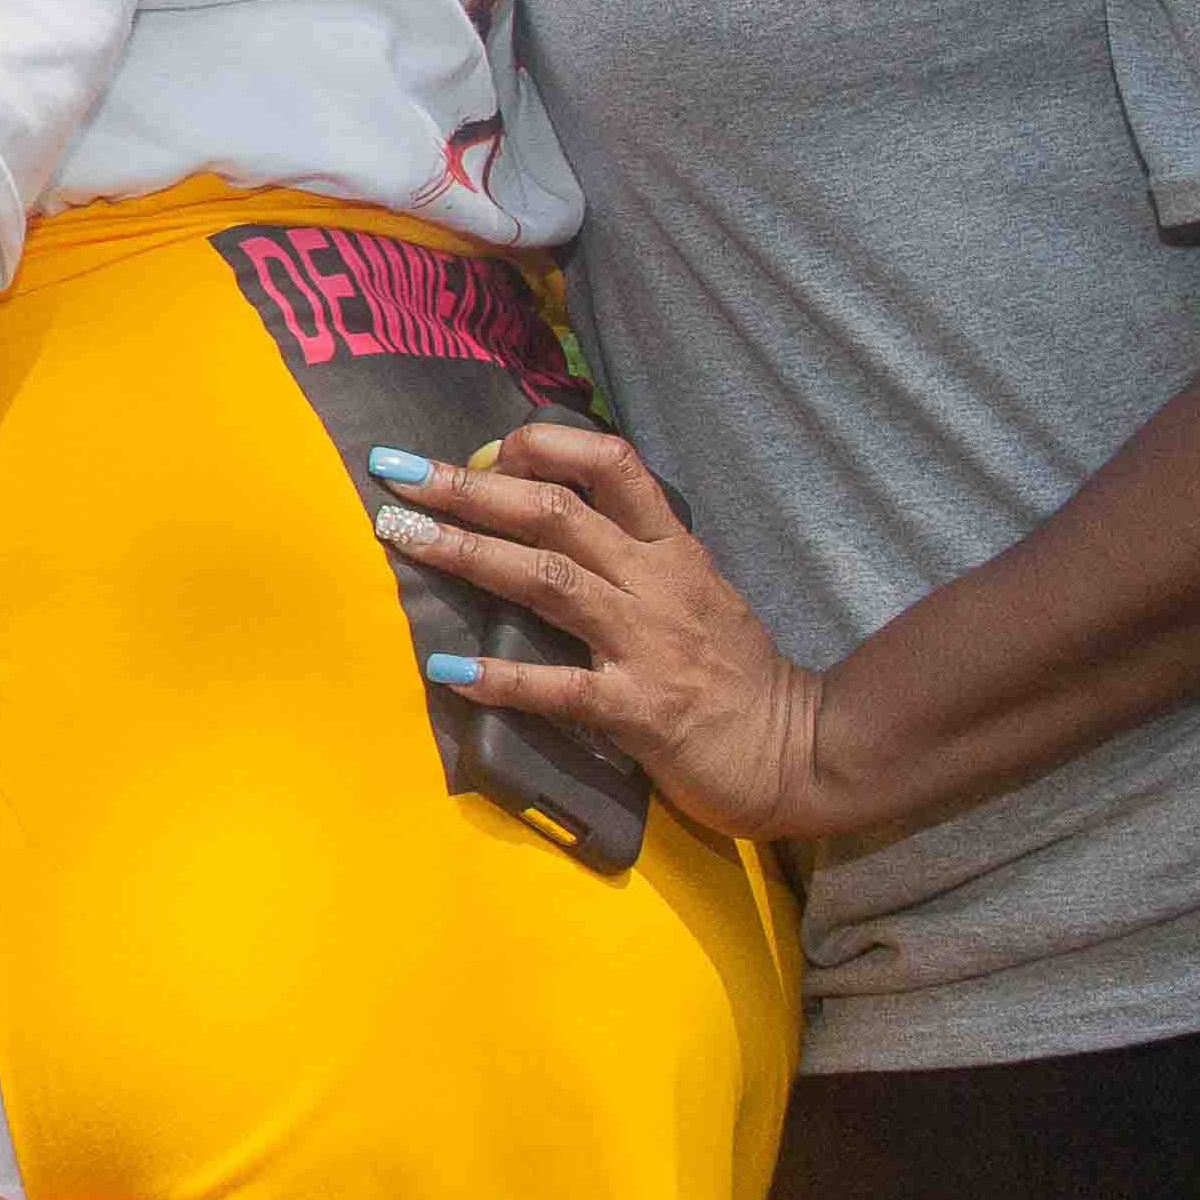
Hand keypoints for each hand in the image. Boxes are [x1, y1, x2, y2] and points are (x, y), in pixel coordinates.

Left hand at [375, 423, 842, 841]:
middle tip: (396, 473)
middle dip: (469, 488)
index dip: (543, 446)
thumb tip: (547, 515)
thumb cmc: (737, 674)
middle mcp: (656, 583)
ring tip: (401, 538)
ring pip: (547, 580)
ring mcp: (647, 645)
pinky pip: (561, 688)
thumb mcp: (695, 591)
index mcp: (671, 548)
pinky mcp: (640, 711)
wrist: (803, 753)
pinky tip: (450, 670)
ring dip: (468, 554)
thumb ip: (632, 554)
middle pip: (554, 513)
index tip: (482, 451)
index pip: (611, 463)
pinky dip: (503, 677)